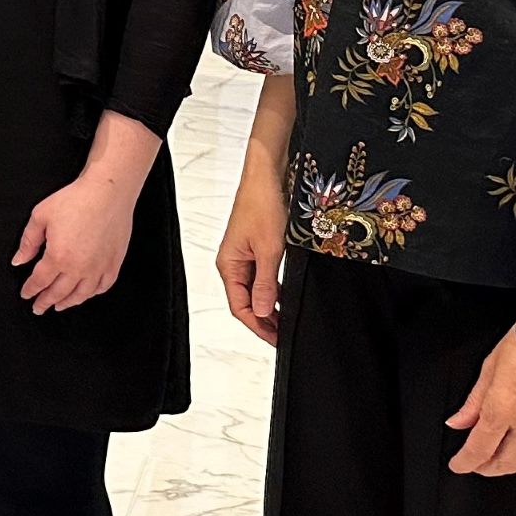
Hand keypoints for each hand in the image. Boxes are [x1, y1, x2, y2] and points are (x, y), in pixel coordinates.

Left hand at [14, 173, 135, 314]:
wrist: (107, 192)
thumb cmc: (76, 200)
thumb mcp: (41, 216)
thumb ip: (28, 242)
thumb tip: (19, 260)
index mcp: (58, 257)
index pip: (40, 281)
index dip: (31, 290)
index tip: (26, 295)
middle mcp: (79, 267)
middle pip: (58, 292)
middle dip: (45, 302)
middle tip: (39, 307)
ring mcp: (98, 268)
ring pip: (81, 295)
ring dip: (68, 302)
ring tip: (59, 306)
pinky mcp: (113, 263)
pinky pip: (102, 287)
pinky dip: (92, 294)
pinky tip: (86, 294)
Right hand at [216, 158, 288, 345]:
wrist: (267, 175)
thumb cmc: (262, 204)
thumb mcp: (269, 249)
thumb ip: (267, 284)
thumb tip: (264, 312)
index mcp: (228, 264)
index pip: (239, 306)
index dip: (258, 326)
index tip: (276, 340)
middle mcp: (232, 262)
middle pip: (244, 301)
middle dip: (264, 320)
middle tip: (284, 335)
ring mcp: (243, 255)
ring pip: (254, 290)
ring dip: (269, 306)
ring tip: (287, 320)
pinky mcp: (255, 247)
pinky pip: (260, 276)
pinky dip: (273, 289)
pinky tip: (286, 295)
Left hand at [447, 321, 515, 476]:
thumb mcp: (490, 369)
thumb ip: (474, 403)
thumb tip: (458, 423)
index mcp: (503, 409)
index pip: (479, 448)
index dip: (466, 462)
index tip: (459, 465)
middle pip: (507, 461)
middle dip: (489, 467)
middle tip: (481, 465)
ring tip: (506, 462)